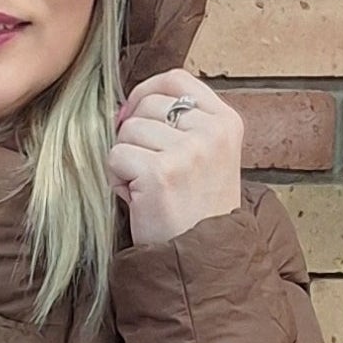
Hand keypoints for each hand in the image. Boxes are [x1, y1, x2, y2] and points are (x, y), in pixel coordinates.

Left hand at [108, 69, 243, 248]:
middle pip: (147, 105)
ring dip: (126, 160)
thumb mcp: (204, 159)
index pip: (176, 79)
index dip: (147, 91)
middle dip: (135, 135)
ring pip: (128, 130)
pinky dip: (117, 179)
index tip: (135, 113)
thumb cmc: (195, 213)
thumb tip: (120, 108)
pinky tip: (137, 199)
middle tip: (148, 171)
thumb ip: (176, 126)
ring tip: (146, 188)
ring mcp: (188, 150)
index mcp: (227, 122)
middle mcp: (211, 131)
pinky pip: (116, 156)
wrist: (203, 263)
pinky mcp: (160, 172)